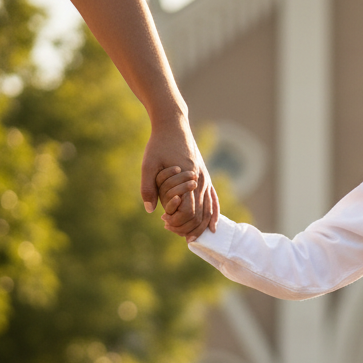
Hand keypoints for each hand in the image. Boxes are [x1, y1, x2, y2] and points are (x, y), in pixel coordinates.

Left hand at [141, 117, 217, 237]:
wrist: (173, 125)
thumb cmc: (159, 144)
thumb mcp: (148, 164)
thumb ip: (148, 187)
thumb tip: (150, 210)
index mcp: (188, 179)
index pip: (188, 210)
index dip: (178, 221)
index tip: (165, 222)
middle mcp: (200, 182)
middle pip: (200, 214)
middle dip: (188, 227)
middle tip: (174, 232)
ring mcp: (205, 181)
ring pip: (208, 210)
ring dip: (200, 226)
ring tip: (191, 237)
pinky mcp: (206, 178)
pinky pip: (214, 201)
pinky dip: (213, 215)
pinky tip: (212, 227)